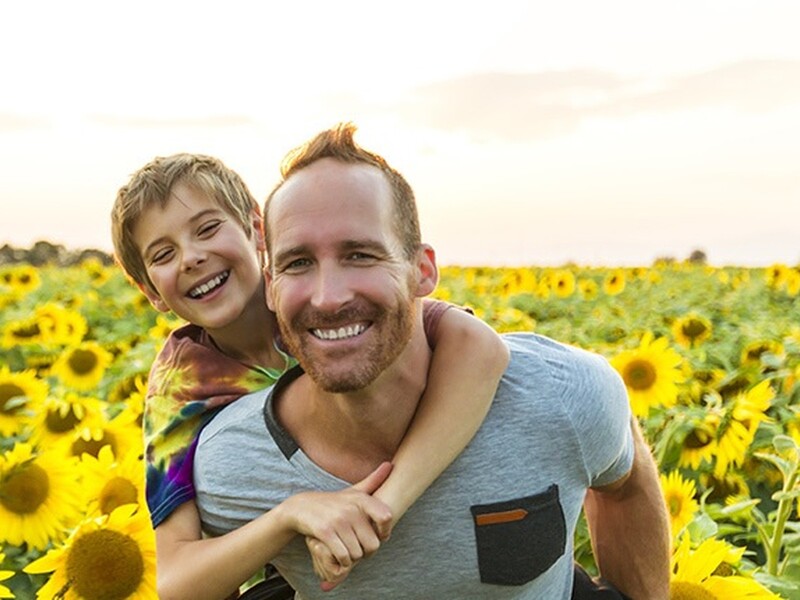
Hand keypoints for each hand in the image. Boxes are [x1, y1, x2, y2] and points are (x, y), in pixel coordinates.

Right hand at [293, 462, 393, 589]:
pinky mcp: (325, 532)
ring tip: (347, 552)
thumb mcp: (353, 490)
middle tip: (359, 550)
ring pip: (357, 553)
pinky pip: (342, 556)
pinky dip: (342, 561)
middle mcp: (351, 508)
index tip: (379, 535)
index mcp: (361, 499)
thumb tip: (390, 465)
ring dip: (353, 559)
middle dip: (366, 552)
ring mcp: (337, 520)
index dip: (386, 531)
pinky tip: (338, 557)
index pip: (386, 517)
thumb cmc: (332, 502)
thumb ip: (373, 481)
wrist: (300, 507)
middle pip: (372, 544)